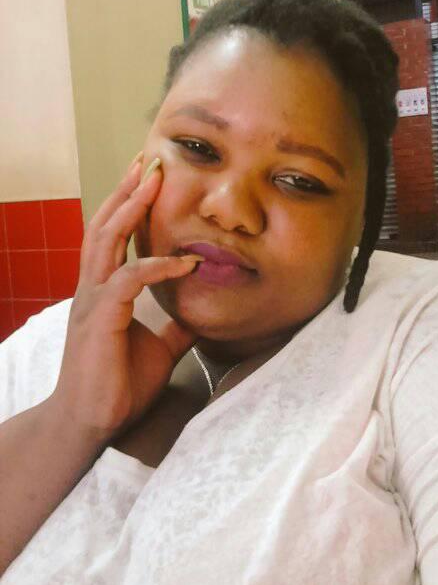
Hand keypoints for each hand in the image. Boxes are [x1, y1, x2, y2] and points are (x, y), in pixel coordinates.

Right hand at [49, 155, 201, 439]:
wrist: (90, 423)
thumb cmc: (118, 384)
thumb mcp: (160, 346)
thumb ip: (176, 324)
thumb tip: (200, 311)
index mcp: (105, 290)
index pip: (114, 236)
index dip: (130, 205)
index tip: (150, 179)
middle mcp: (93, 287)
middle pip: (106, 225)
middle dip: (128, 190)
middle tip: (150, 160)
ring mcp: (93, 300)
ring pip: (107, 240)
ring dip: (131, 208)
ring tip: (153, 180)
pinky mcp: (100, 319)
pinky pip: (130, 280)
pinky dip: (158, 266)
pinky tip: (186, 262)